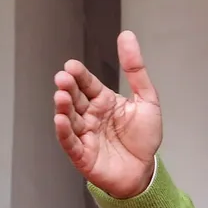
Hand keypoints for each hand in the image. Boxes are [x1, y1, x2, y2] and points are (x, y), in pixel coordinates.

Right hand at [54, 30, 162, 198]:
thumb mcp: (147, 100)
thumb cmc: (144, 138)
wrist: (145, 170)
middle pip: (76, 99)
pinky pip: (70, 142)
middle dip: (68, 88)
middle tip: (63, 78)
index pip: (88, 84)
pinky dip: (63, 131)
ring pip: (69, 118)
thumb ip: (136, 70)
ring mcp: (85, 135)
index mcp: (104, 101)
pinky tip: (59, 120)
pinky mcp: (82, 154)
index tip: (71, 66)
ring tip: (60, 96)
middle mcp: (91, 116)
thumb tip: (127, 36)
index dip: (80, 75)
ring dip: (63, 107)